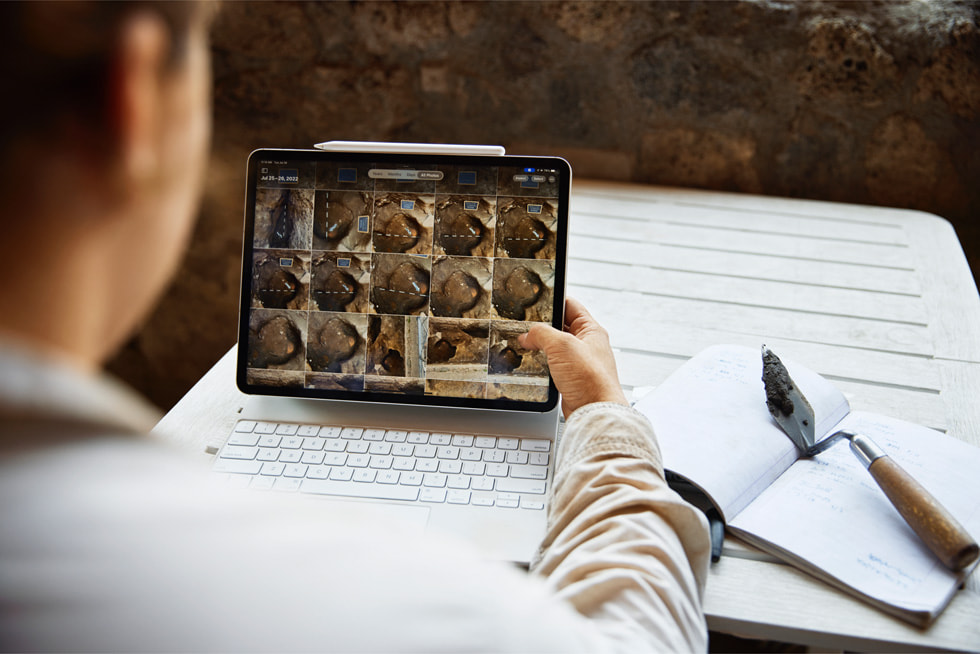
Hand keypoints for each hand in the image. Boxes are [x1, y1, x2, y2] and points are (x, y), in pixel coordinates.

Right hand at [518, 297, 627, 417]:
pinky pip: (553, 366)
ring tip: (526, 345)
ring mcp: (579, 362)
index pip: (570, 305)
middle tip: (525, 326)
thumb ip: (542, 334)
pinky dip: (542, 364)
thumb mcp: (562, 345)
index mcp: (591, 330)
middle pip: (560, 327)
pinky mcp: (571, 379)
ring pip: (554, 348)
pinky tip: (533, 365)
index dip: (553, 301)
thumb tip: (528, 335)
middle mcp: (586, 345)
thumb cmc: (590, 378)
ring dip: (541, 347)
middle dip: (542, 327)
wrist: (595, 410)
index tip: (536, 301)